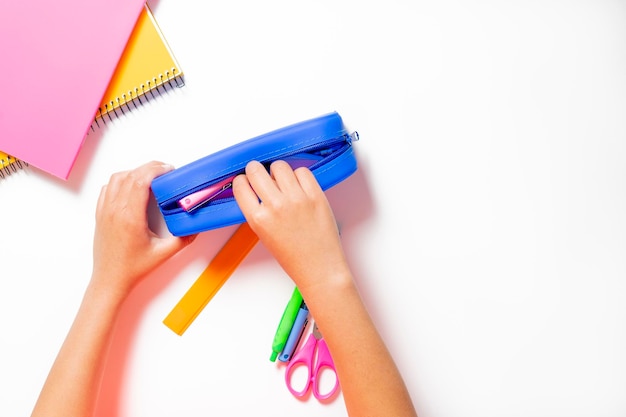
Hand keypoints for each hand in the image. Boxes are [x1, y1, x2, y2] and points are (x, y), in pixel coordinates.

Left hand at [92, 161, 195, 296]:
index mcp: (130, 217)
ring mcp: (105, 211)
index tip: (169, 170)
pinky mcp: (100, 214)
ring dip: (134, 172)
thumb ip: (183, 238)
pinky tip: (132, 187)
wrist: (110, 280)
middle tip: (165, 171)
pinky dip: (120, 181)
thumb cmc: (133, 268)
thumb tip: (196, 226)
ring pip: (117, 178)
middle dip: (149, 168)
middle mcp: (115, 210)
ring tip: (150, 177)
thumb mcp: (164, 253)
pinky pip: (107, 188)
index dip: (156, 170)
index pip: (140, 180)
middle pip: (130, 175)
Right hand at [232, 160, 350, 293]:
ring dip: (278, 171)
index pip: (240, 186)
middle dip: (257, 170)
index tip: (247, 181)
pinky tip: (299, 187)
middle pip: (256, 170)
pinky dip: (299, 176)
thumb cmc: (293, 256)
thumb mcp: (264, 235)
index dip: (243, 181)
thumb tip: (256, 188)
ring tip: (283, 182)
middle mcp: (275, 206)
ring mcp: (296, 199)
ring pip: (279, 166)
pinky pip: (302, 171)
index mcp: (258, 219)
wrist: (319, 267)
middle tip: (263, 175)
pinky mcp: (315, 195)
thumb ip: (258, 211)